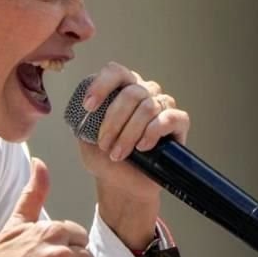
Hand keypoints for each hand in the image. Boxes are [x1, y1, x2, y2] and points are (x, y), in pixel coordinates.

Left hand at [78, 62, 190, 202]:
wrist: (124, 184)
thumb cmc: (105, 158)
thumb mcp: (85, 138)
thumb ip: (81, 120)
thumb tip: (78, 109)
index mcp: (122, 88)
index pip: (115, 72)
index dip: (101, 85)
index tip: (88, 107)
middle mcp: (144, 91)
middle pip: (131, 93)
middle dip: (114, 121)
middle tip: (104, 145)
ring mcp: (163, 105)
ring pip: (148, 107)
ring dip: (129, 133)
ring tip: (118, 153)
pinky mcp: (179, 122)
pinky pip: (169, 118)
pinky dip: (153, 133)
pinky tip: (143, 147)